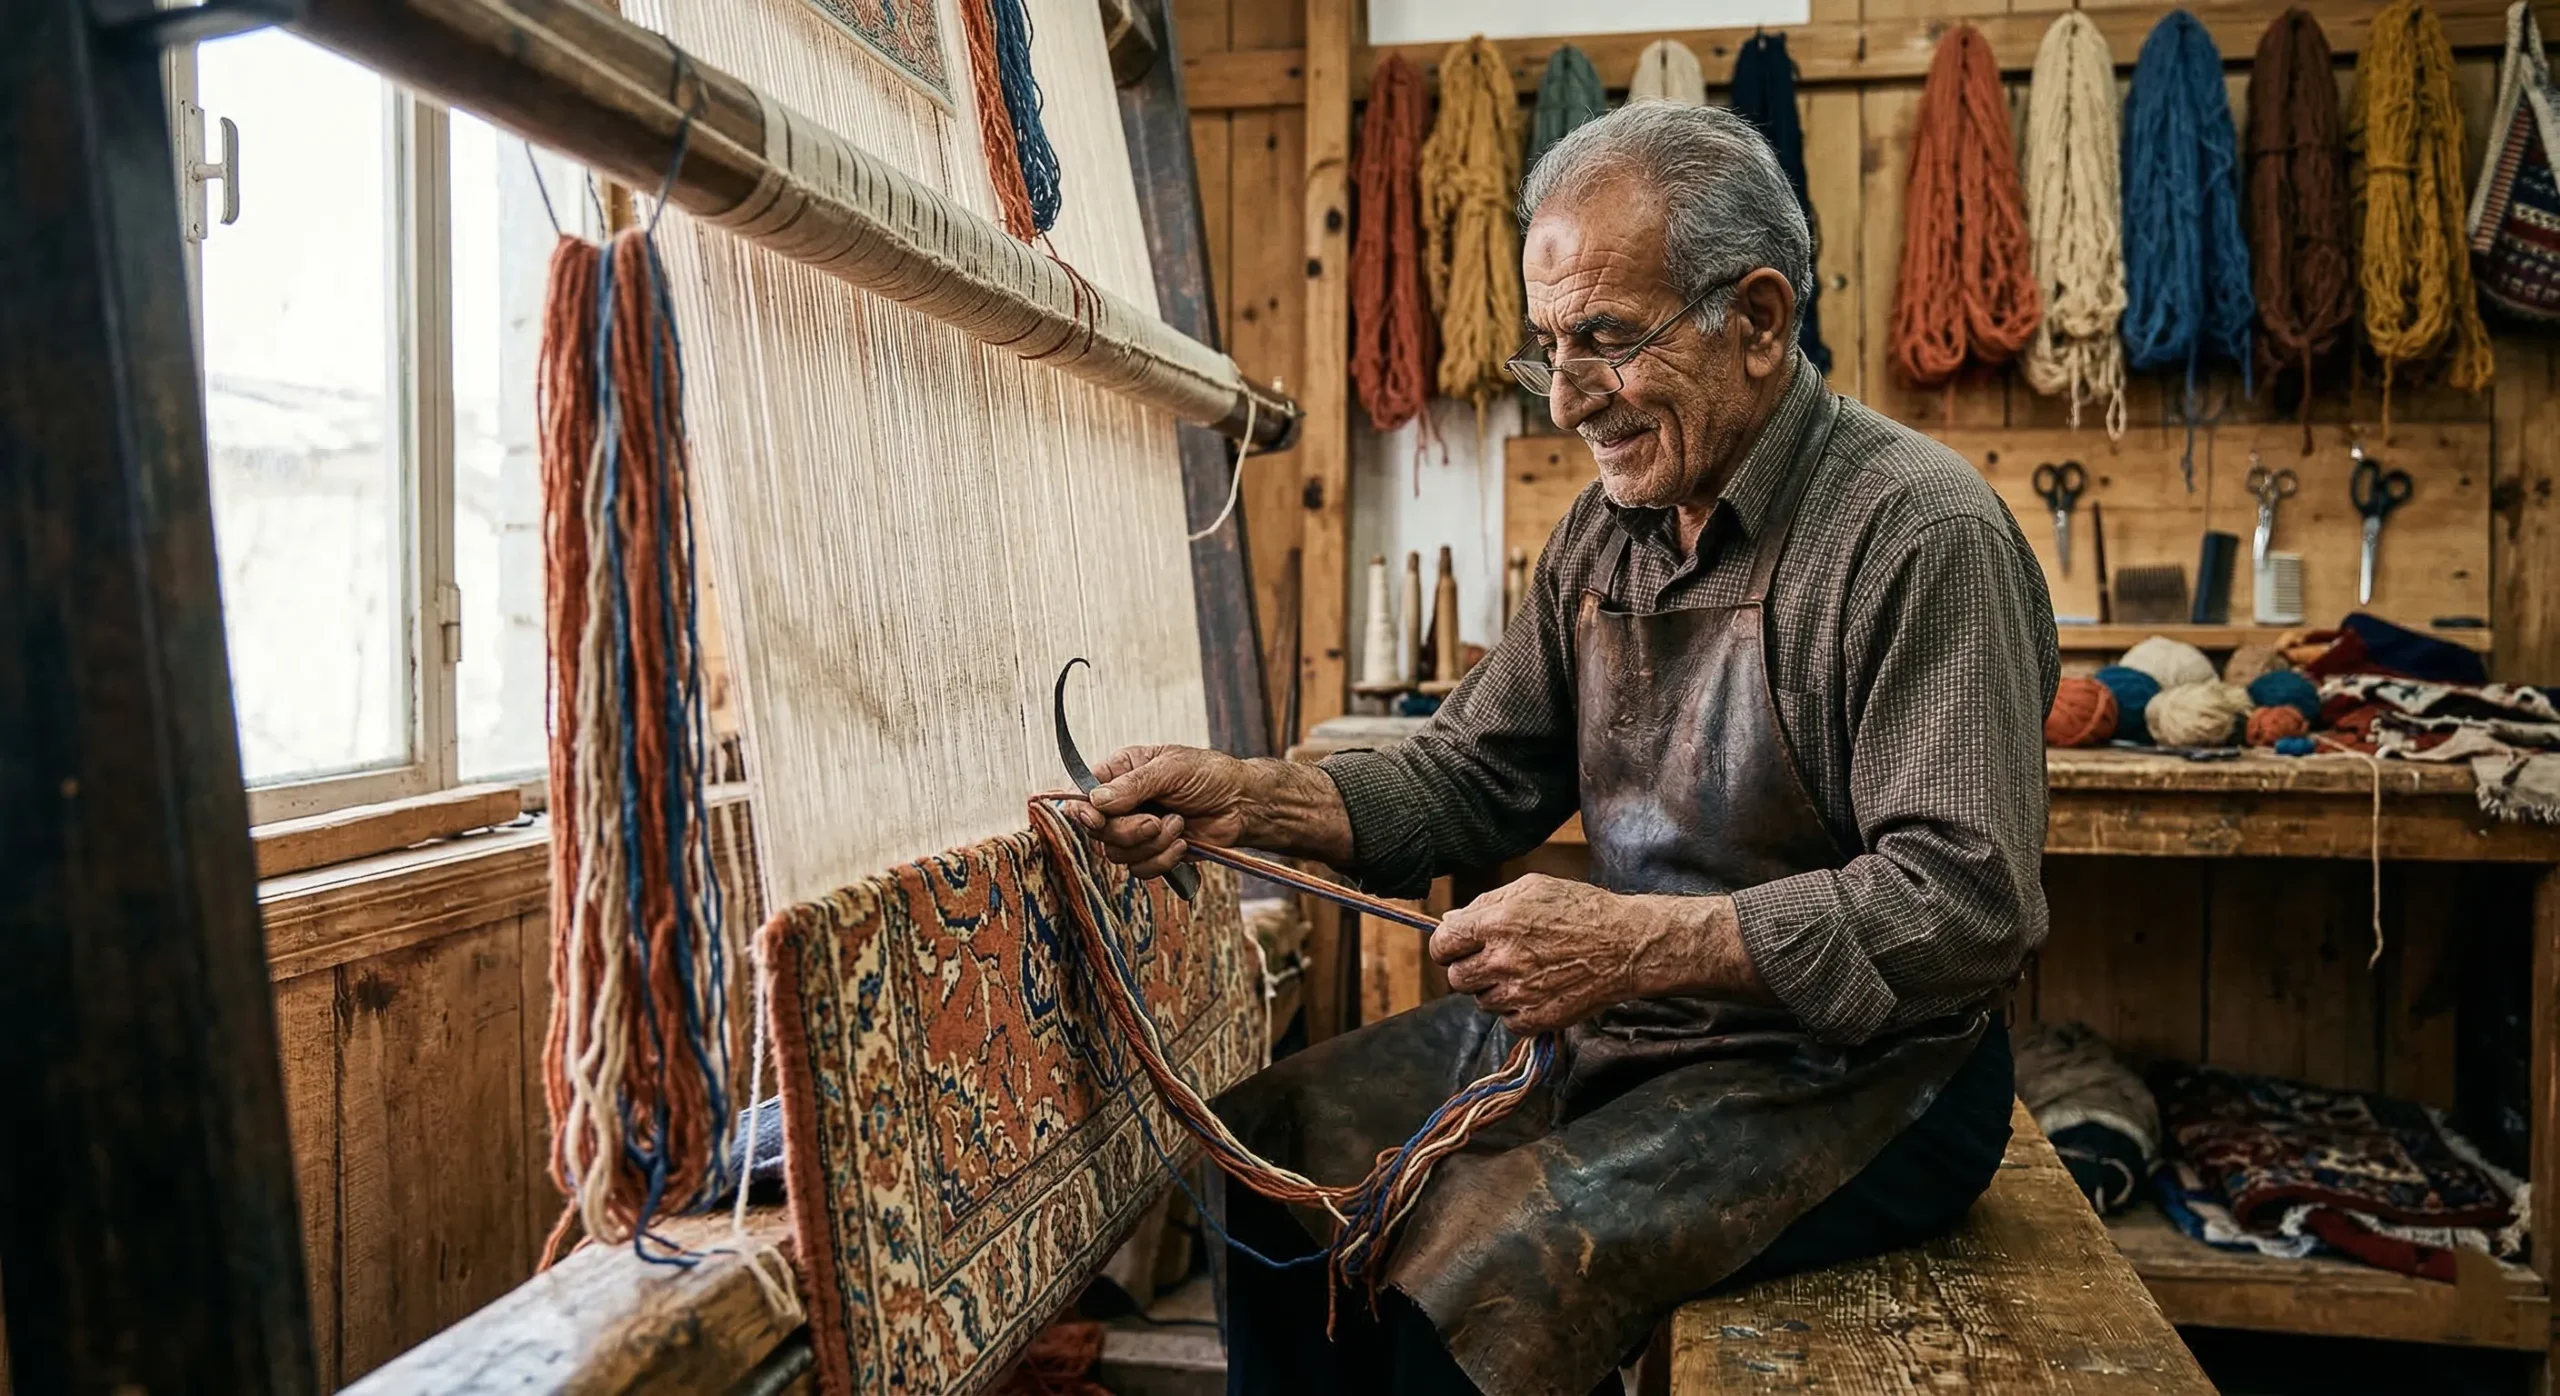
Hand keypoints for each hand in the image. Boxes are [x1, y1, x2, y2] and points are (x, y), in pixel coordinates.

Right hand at [1065, 744, 1253, 878]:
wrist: (1242, 805)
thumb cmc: (1210, 775)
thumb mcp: (1172, 769)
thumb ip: (1133, 784)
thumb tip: (1095, 800)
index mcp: (1120, 772)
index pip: (1082, 793)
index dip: (1082, 811)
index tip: (1096, 819)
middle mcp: (1122, 802)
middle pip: (1097, 830)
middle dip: (1128, 831)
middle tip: (1156, 821)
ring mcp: (1136, 830)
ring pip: (1116, 853)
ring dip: (1151, 844)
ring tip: (1178, 825)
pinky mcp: (1152, 853)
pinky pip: (1139, 869)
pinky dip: (1162, 860)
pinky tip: (1183, 843)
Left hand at [1429, 875, 1727, 1034]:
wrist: (1625, 945)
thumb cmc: (1580, 910)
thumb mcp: (1531, 889)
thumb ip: (1484, 904)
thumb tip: (1448, 921)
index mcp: (1495, 923)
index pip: (1441, 945)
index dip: (1446, 947)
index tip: (1457, 948)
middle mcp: (1502, 960)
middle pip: (1456, 978)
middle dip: (1469, 969)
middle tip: (1495, 960)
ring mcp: (1518, 993)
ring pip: (1481, 1001)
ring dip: (1494, 990)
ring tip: (1525, 972)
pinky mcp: (1536, 1019)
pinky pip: (1506, 1021)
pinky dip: (1516, 1010)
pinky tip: (1538, 990)